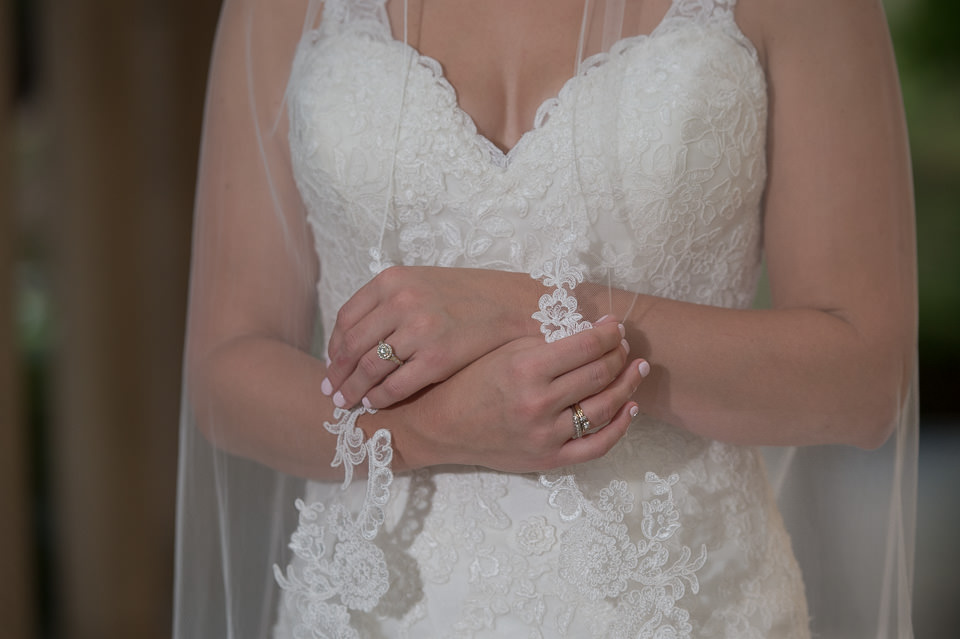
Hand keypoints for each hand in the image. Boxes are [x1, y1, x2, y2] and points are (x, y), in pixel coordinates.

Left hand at [323, 266, 543, 408]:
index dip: (334, 347)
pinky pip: (394, 385)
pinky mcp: (438, 357)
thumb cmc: (470, 297)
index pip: (347, 319)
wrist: (517, 307)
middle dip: (337, 374)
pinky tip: (375, 404)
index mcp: (392, 280)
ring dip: (352, 390)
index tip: (332, 364)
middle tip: (330, 391)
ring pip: (369, 368)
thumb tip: (353, 336)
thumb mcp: (424, 284)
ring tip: (346, 403)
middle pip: (351, 346)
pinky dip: (379, 398)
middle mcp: (401, 301)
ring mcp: (419, 329)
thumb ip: (390, 302)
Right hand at [380, 321, 648, 472]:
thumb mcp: (502, 350)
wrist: (438, 426)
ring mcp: (545, 435)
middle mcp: (538, 402)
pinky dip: (619, 427)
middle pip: (600, 374)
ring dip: (628, 385)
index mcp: (526, 368)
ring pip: (604, 408)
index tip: (615, 325)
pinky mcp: (548, 459)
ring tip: (636, 369)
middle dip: (620, 354)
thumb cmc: (467, 381)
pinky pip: (596, 445)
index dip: (609, 333)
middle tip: (625, 344)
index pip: (586, 346)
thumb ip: (544, 341)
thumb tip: (590, 330)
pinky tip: (630, 407)